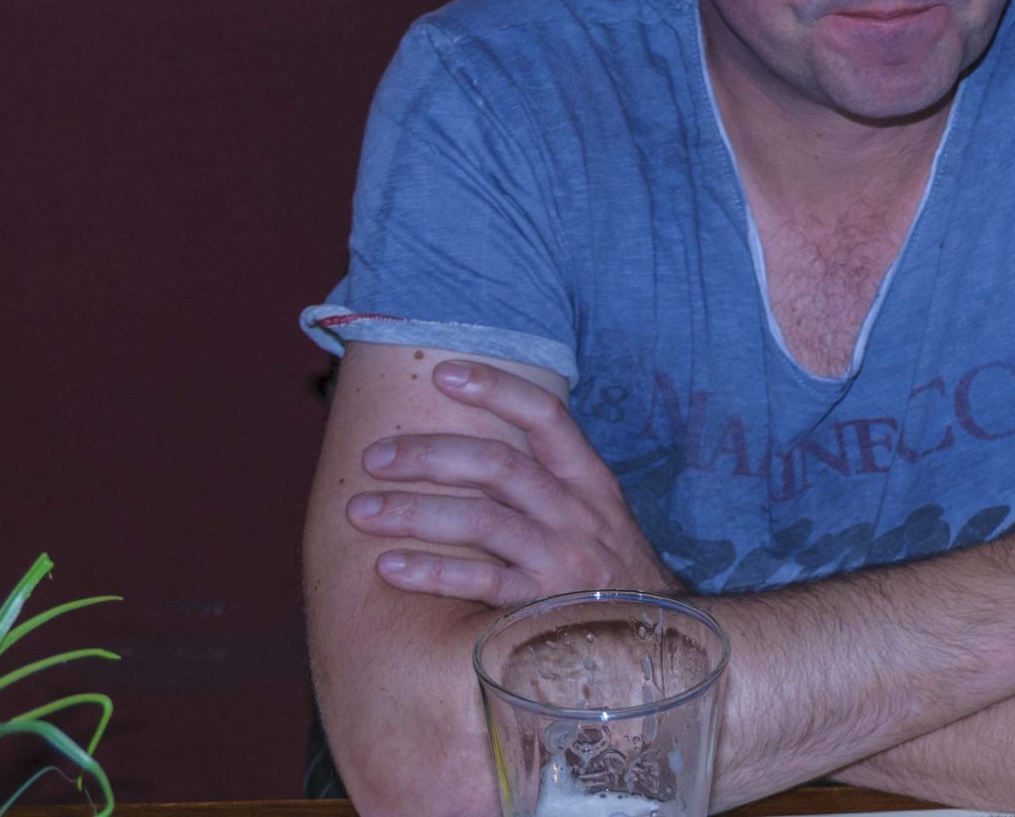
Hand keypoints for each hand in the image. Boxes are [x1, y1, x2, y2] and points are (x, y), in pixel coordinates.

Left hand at [347, 360, 680, 606]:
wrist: (654, 639)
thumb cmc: (609, 569)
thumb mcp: (597, 512)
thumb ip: (549, 478)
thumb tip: (473, 443)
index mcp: (590, 480)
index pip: (547, 416)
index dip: (496, 388)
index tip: (443, 374)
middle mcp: (578, 513)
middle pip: (500, 465)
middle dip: (429, 455)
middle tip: (373, 457)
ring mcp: (563, 559)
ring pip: (483, 521)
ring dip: (414, 512)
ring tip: (360, 510)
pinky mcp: (545, 607)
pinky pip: (482, 582)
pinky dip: (433, 572)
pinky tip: (389, 566)